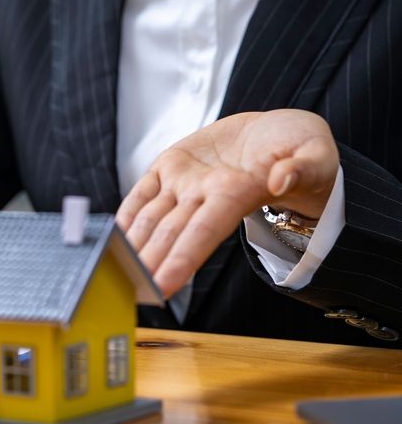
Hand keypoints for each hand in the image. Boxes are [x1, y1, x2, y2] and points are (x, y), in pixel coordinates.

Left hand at [115, 109, 338, 297]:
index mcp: (237, 193)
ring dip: (130, 243)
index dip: (183, 259)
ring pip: (151, 217)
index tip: (163, 287)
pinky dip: (125, 213)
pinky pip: (142, 191)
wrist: (278, 135)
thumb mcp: (315, 153)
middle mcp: (205, 194)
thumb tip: (282, 178)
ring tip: (108, 268)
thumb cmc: (301, 149)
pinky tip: (109, 235)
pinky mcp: (171, 165)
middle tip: (123, 288)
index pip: (204, 232)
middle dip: (147, 262)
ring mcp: (185, 182)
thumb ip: (303, 167)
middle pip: (170, 233)